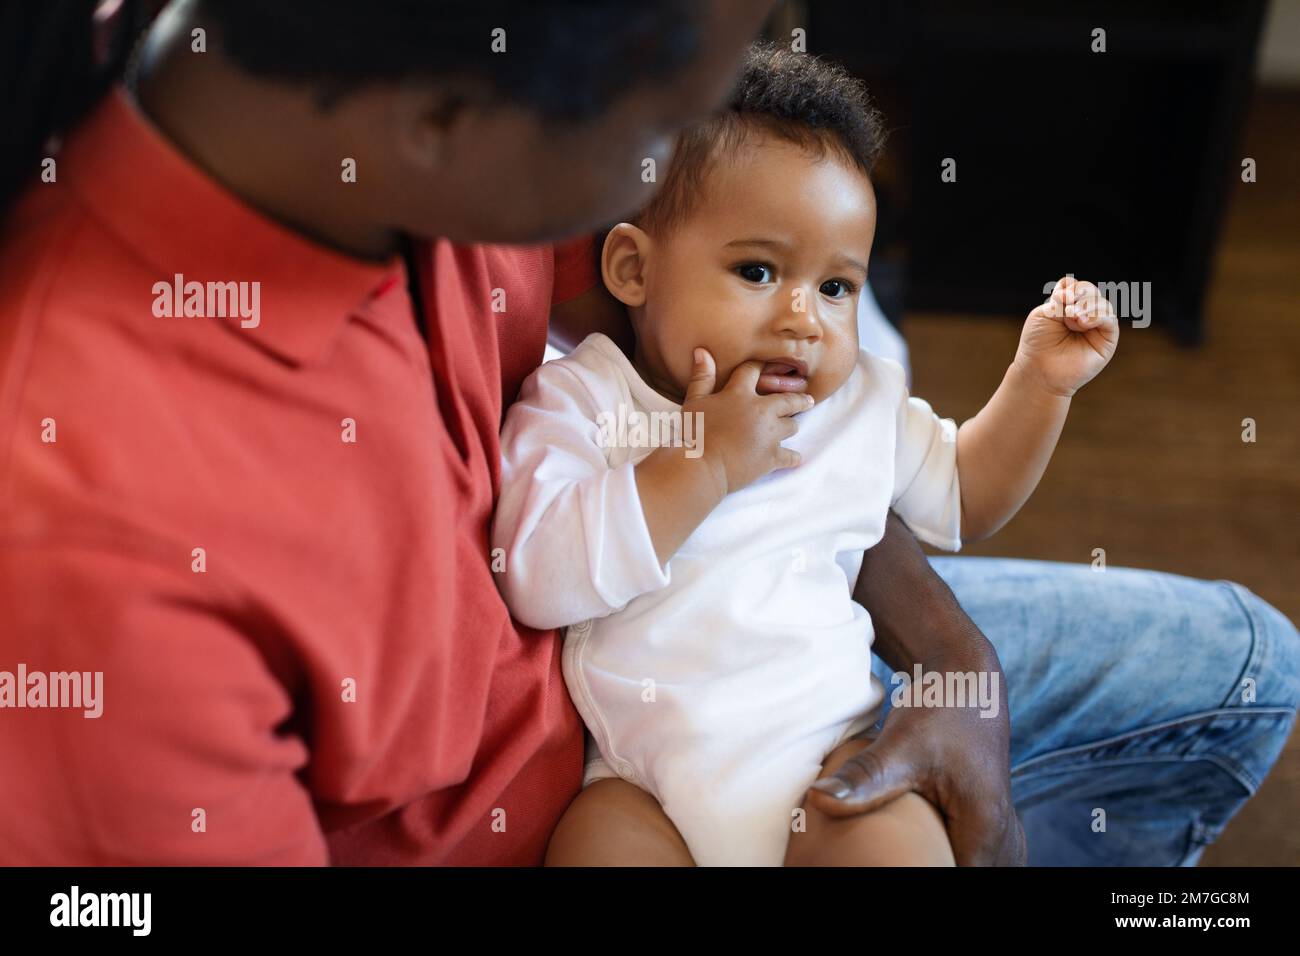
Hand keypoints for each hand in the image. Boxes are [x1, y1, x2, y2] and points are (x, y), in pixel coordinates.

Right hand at [683, 348, 811, 496]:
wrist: (700, 467)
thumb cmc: (693, 433)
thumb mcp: (694, 402)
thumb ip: (702, 377)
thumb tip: (702, 351)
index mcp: (740, 394)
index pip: (754, 371)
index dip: (762, 365)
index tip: (776, 364)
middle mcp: (761, 411)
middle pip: (788, 399)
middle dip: (799, 399)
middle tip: (808, 400)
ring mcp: (769, 435)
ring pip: (792, 426)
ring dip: (790, 426)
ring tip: (791, 427)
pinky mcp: (772, 457)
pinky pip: (790, 456)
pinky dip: (792, 458)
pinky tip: (794, 458)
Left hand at [807, 653, 1026, 865]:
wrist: (964, 676)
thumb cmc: (940, 707)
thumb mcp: (900, 744)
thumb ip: (863, 777)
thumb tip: (818, 798)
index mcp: (986, 829)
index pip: (953, 876)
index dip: (917, 870)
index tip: (881, 860)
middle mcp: (1000, 837)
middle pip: (966, 873)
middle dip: (924, 865)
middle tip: (879, 855)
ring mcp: (999, 832)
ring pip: (972, 866)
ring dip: (936, 862)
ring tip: (891, 852)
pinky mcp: (985, 825)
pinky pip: (971, 857)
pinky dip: (946, 857)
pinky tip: (915, 850)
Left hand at [1013, 275, 1119, 397]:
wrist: (1040, 370)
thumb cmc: (1038, 344)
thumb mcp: (1045, 314)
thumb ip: (1061, 299)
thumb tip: (1075, 288)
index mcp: (1068, 307)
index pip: (1077, 286)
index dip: (1071, 288)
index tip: (1059, 297)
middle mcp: (1084, 315)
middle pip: (1091, 291)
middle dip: (1080, 294)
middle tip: (1066, 309)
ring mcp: (1096, 326)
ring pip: (1101, 303)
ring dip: (1086, 306)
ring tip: (1071, 317)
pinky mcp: (1106, 339)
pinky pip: (1109, 319)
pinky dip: (1097, 315)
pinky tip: (1082, 322)